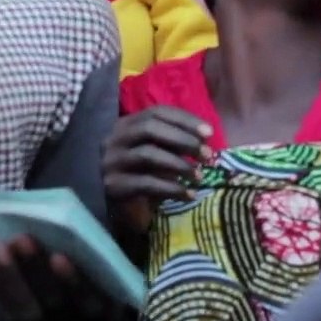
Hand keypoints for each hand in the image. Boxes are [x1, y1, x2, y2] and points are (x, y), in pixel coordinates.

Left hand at [0, 235, 130, 320]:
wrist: (76, 287)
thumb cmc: (104, 263)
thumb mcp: (127, 250)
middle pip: (57, 305)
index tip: (59, 257)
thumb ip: (130, 229)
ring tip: (2, 247)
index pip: (94, 302)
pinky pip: (8, 314)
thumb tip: (136, 207)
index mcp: (109, 309)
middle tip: (22, 239)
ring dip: (13, 278)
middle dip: (37, 272)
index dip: (76, 282)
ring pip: (28, 312)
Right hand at [102, 106, 212, 233]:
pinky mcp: (113, 186)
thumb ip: (173, 142)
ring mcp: (111, 162)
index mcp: (125, 125)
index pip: (156, 112)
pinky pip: (147, 183)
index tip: (209, 133)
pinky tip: (189, 195)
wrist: (117, 208)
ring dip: (179, 164)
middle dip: (183, 139)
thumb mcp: (156, 152)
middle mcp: (114, 139)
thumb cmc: (142, 175)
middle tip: (207, 155)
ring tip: (199, 176)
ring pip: (147, 154)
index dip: (184, 120)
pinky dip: (172, 188)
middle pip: (149, 128)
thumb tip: (204, 138)